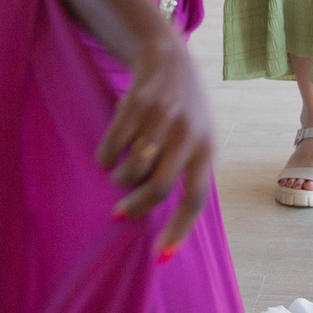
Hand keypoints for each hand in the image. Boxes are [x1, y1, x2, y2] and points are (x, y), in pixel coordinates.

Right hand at [97, 35, 215, 256]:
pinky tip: (109, 153)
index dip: (178, 229)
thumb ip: (187, 171)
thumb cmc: (184, 110)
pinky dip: (105, 158)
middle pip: (158, 187)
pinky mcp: (134, 105)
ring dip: (120, 180)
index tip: (159, 254)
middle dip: (136, 207)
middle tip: (121, 214)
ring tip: (120, 173)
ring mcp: (160, 118)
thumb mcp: (199, 137)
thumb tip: (166, 220)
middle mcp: (187, 134)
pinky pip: (111, 148)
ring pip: (131, 169)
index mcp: (207, 148)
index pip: (195, 198)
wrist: (168, 58)